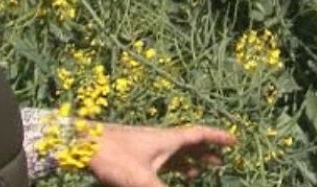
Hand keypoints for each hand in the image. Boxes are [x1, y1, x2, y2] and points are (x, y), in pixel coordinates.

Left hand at [86, 123, 235, 186]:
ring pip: (174, 152)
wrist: (82, 144)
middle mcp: (160, 139)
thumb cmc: (114, 156)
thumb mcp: (142, 180)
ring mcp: (146, 146)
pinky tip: (170, 176)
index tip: (234, 142)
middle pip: (189, 144)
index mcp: (167, 139)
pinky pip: (161, 159)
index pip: (199, 135)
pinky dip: (171, 166)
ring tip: (199, 172)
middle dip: (206, 153)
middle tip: (221, 162)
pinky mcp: (134, 154)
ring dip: (189, 161)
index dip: (218, 138)